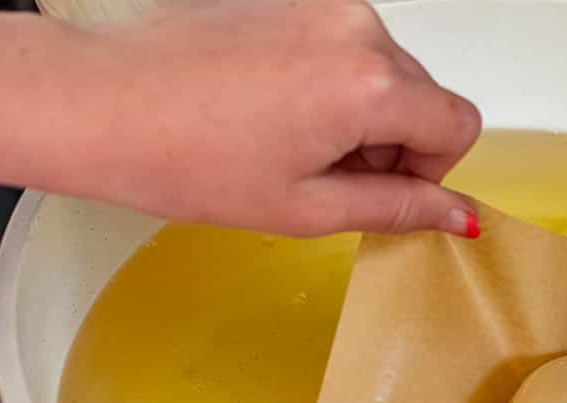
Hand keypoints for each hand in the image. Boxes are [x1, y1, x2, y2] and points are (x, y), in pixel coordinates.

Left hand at [39, 0, 481, 235]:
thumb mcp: (309, 208)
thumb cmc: (191, 158)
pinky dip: (328, 88)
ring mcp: (322, 3)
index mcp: (369, 83)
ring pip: (383, 74)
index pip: (458, 125)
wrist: (106, 103)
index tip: (385, 194)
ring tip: (289, 147)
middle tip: (325, 180)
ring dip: (359, 118)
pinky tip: (272, 116)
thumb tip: (460, 217)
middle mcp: (356, 27)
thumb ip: (398, 209)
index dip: (432, 173)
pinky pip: (343, 48)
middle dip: (393, 146)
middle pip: (423, 96)